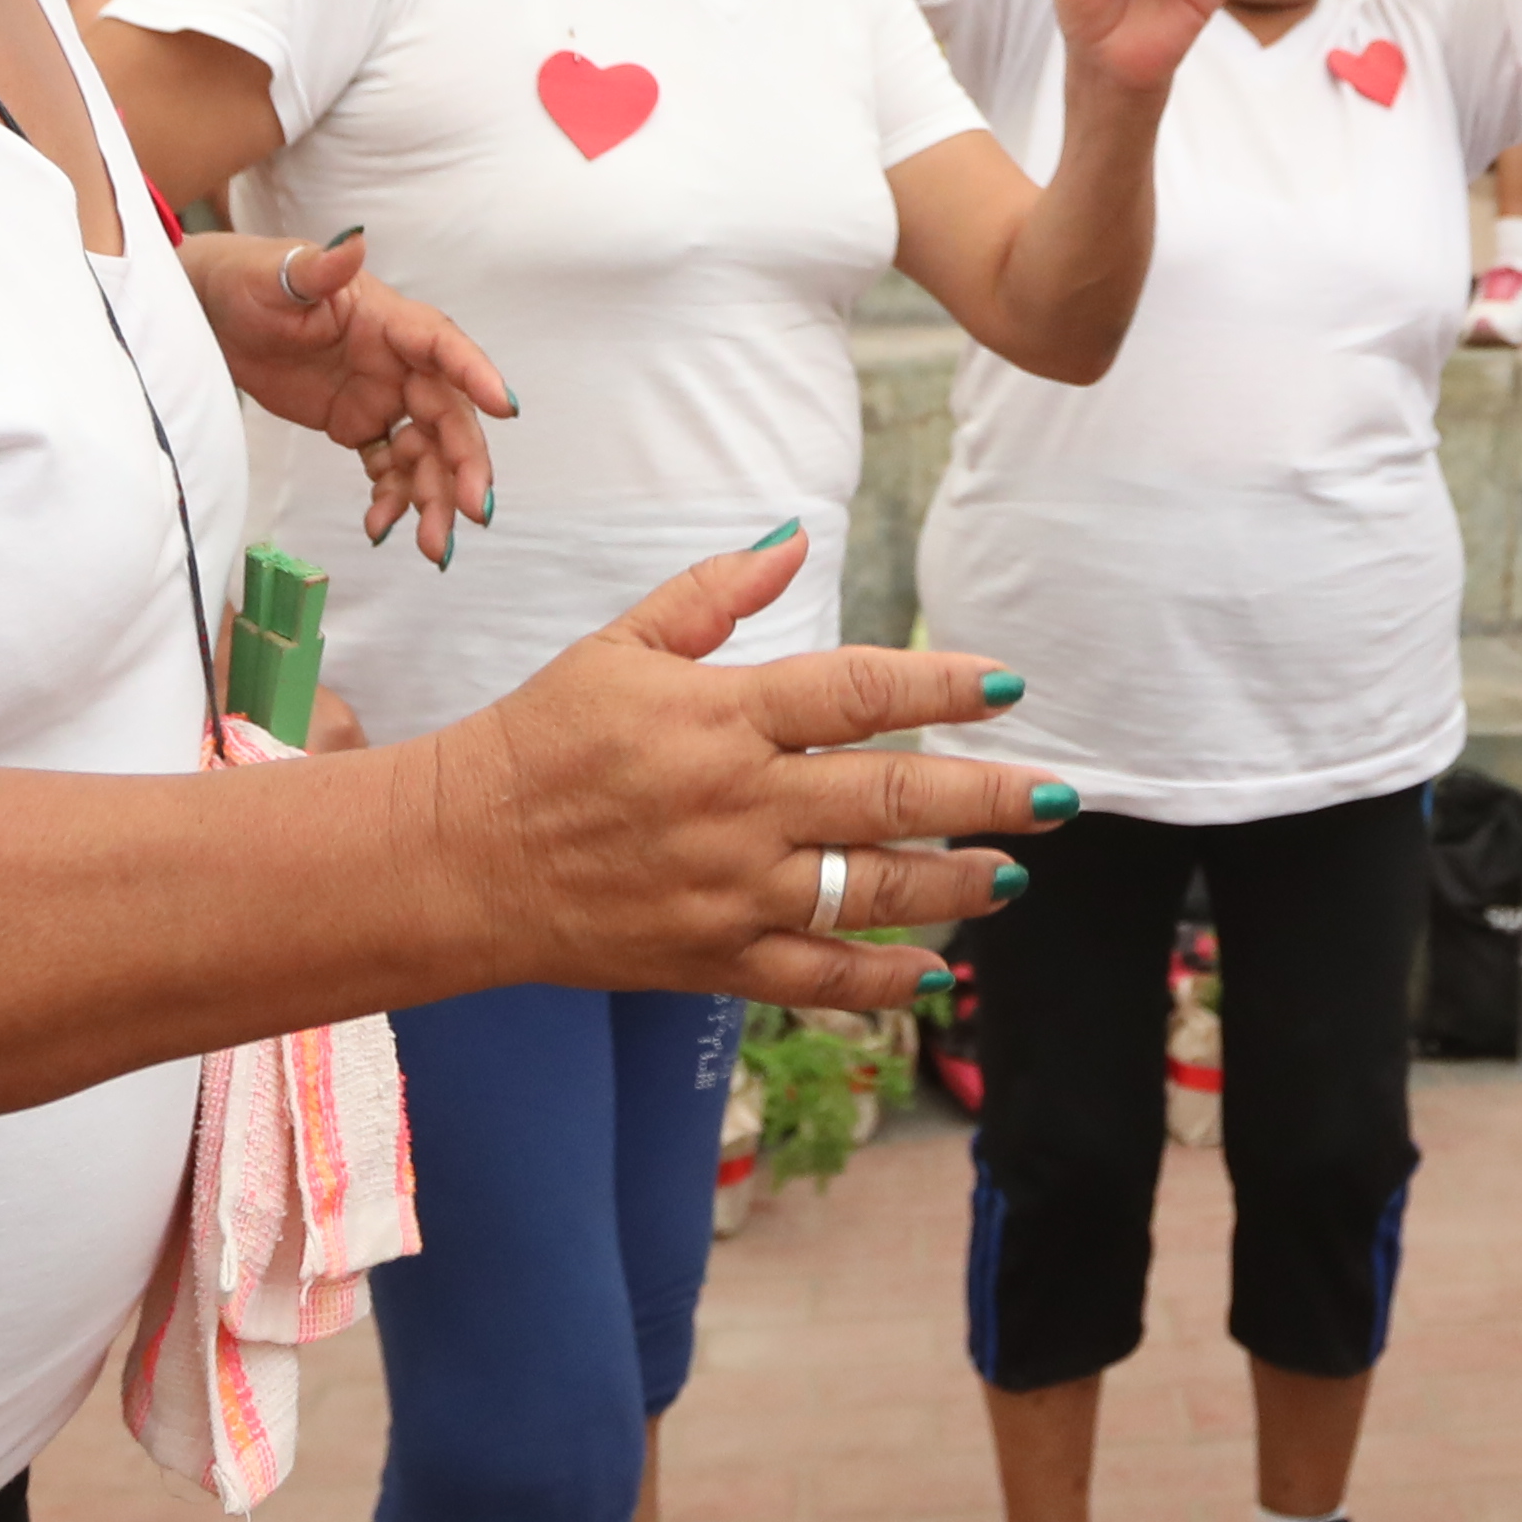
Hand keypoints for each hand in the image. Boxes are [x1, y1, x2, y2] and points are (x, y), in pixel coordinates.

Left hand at [217, 224, 516, 566]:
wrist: (213, 314)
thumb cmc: (249, 281)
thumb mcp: (279, 277)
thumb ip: (318, 269)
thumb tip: (352, 242)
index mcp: (388, 321)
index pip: (442, 345)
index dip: (476, 374)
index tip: (506, 409)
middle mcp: (398, 361)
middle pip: (447, 414)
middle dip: (465, 463)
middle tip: (474, 511)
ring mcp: (382, 395)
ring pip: (426, 451)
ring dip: (436, 497)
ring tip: (434, 547)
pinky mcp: (358, 424)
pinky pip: (389, 467)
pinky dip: (392, 499)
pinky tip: (380, 529)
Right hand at [429, 546, 1058, 1013]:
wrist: (460, 856)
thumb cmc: (540, 739)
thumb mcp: (619, 645)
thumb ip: (713, 594)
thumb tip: (792, 539)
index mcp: (719, 716)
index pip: (856, 691)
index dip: (940, 685)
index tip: (1007, 685)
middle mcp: (737, 805)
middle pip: (891, 796)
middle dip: (989, 798)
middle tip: (1061, 798)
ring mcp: (729, 890)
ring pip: (870, 892)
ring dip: (954, 886)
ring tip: (1012, 877)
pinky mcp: (711, 960)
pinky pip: (815, 978)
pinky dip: (879, 982)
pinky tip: (932, 975)